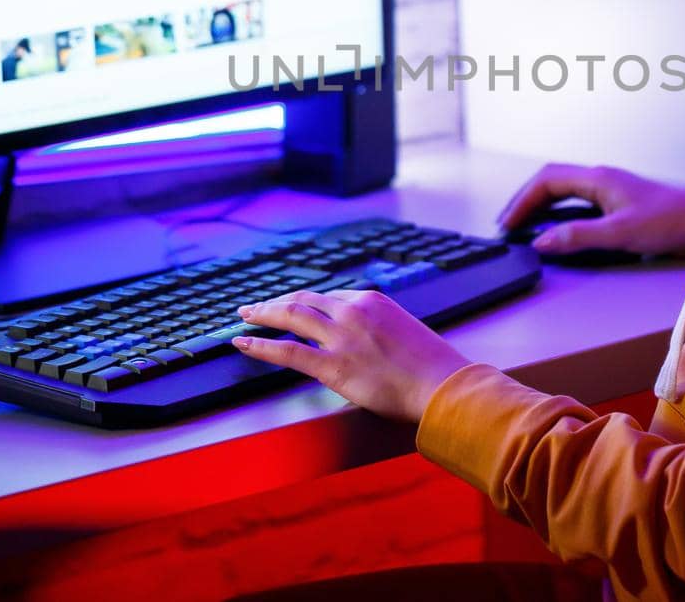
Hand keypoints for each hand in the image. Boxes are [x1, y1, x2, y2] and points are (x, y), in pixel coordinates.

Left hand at [232, 289, 471, 422]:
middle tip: (255, 307)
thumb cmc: (431, 366)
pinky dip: (260, 345)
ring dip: (263, 314)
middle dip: (275, 302)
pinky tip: (243, 343)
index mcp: (371, 300)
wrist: (441, 385)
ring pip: (290, 316)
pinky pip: (287, 351)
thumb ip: (378, 328)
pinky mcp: (333, 365)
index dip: (304, 304)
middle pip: (303, 300)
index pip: (328, 297)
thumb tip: (364, 341)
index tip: (290, 309)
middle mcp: (352, 311)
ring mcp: (341, 337)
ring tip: (245, 318)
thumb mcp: (404, 331)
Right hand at [496, 163, 684, 257]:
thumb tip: (542, 240)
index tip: (507, 223)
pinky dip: (559, 211)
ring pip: (564, 189)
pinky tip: (557, 227)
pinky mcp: (618, 200)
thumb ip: (579, 236)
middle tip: (508, 225)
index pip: (546, 181)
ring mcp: (610, 188)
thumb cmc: (670, 221)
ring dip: (541, 205)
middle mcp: (601, 177)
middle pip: (551, 181)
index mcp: (597, 178)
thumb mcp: (620, 233)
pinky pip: (577, 199)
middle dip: (525, 201)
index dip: (522, 201)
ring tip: (524, 225)